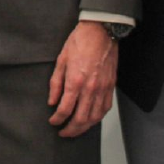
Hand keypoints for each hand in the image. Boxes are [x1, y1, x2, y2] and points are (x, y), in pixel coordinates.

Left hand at [47, 20, 116, 137]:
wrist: (101, 31)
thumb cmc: (79, 42)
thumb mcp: (61, 60)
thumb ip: (55, 83)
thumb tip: (52, 101)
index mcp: (75, 81)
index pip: (65, 109)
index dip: (57, 119)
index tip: (53, 122)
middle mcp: (90, 89)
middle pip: (81, 119)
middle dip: (70, 130)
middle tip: (63, 132)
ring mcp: (102, 89)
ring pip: (95, 117)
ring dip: (84, 128)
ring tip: (75, 129)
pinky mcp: (111, 86)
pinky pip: (105, 108)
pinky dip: (97, 118)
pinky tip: (91, 119)